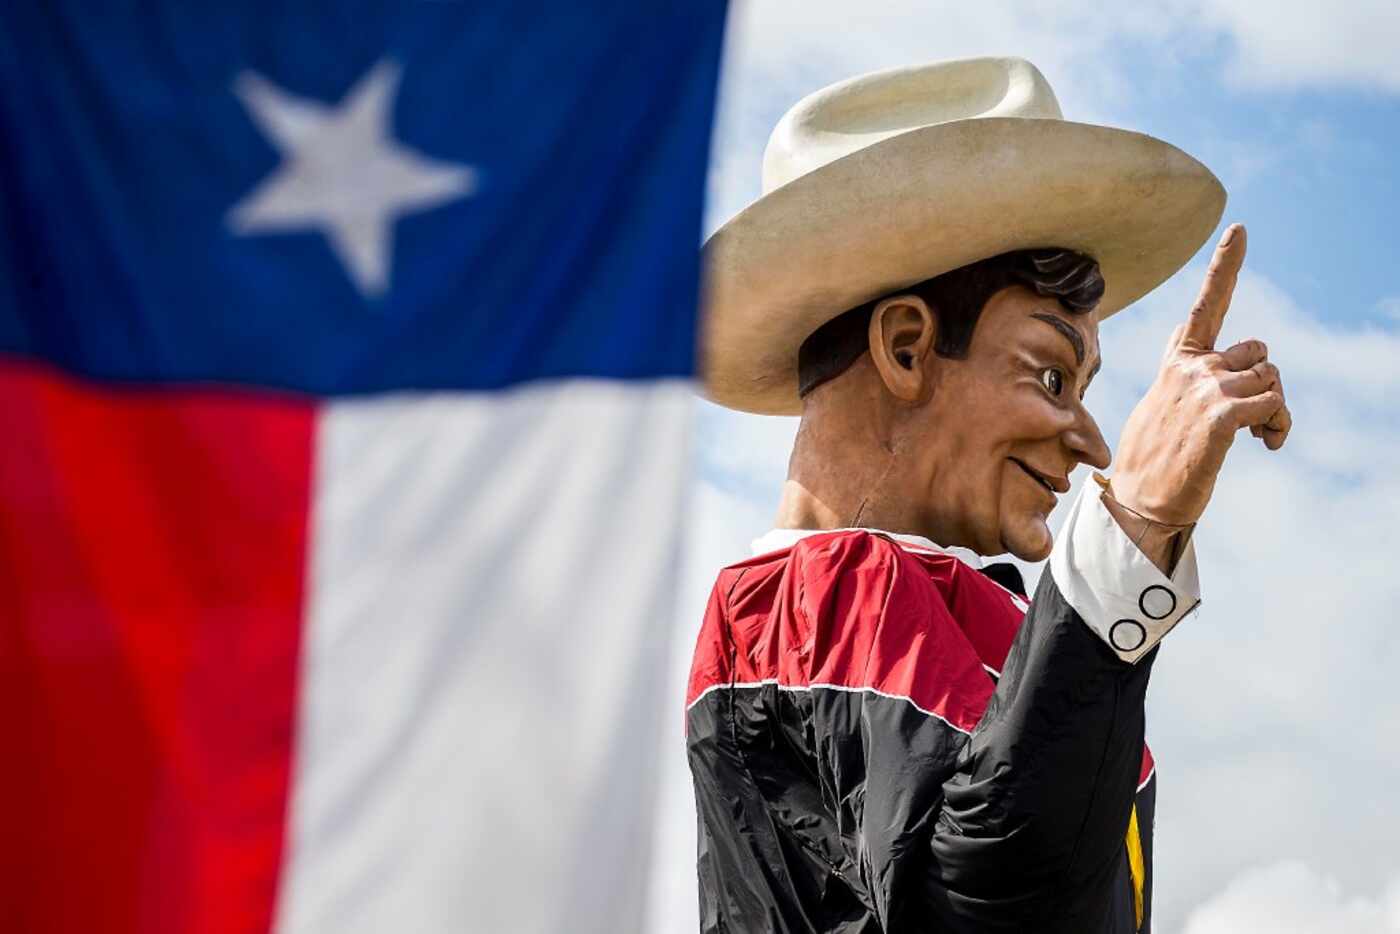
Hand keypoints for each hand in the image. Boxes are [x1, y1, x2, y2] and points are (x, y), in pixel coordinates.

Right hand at [1111, 224, 1292, 529]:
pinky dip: (1278, 426)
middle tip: (1257, 419)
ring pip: (1272, 380)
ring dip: (1276, 409)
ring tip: (1259, 436)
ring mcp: (1204, 388)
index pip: (1204, 305)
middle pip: (1259, 353)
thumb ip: (1198, 384)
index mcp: (1176, 363)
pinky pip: (1273, 405)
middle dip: (1266, 383)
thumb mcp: (1168, 408)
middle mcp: (1190, 368)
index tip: (1239, 229)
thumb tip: (1244, 387)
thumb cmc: (1156, 460)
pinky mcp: (1220, 415)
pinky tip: (1264, 445)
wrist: (1138, 501)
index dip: (1224, 266)